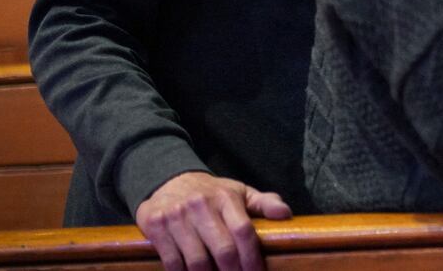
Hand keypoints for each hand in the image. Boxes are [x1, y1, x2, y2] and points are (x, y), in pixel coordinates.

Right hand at [135, 171, 291, 270]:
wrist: (169, 180)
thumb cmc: (212, 193)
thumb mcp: (239, 192)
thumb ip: (264, 203)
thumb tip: (286, 214)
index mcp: (225, 197)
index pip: (243, 231)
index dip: (252, 257)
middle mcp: (201, 205)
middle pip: (222, 250)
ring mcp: (177, 216)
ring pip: (197, 261)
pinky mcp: (156, 226)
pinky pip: (172, 261)